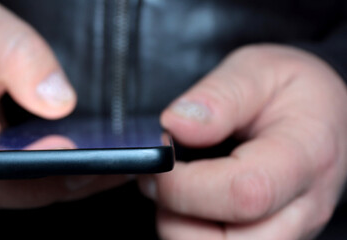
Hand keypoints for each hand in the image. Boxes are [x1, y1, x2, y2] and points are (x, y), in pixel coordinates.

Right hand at [0, 1, 127, 213]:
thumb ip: (14, 55)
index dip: (30, 168)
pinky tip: (98, 163)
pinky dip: (65, 177)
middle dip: (68, 178)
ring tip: (118, 162)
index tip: (72, 149)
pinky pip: (29, 188)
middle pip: (13, 191)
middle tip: (118, 161)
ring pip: (26, 194)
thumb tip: (58, 101)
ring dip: (73, 181)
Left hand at [139, 45, 346, 238]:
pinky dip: (190, 231)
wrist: (322, 113)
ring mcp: (289, 229)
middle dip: (175, 216)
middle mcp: (302, 206)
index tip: (159, 157)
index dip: (184, 183)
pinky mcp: (269, 236)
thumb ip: (220, 95)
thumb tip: (176, 125)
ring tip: (175, 186)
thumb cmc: (292, 91)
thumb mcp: (259, 70)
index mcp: (304, 156)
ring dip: (180, 226)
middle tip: (161, 177)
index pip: (243, 193)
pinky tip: (190, 198)